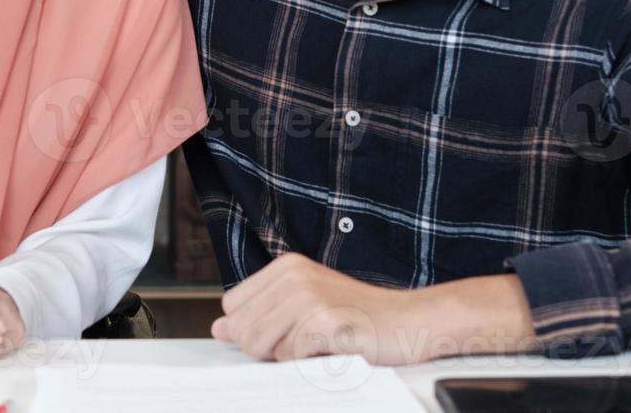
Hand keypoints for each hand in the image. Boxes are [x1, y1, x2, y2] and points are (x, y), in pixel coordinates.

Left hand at [211, 254, 537, 364]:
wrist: (410, 322)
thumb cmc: (360, 317)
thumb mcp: (308, 303)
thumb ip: (263, 312)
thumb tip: (220, 328)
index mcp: (286, 266)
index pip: (232, 305)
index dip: (252, 328)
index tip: (284, 331)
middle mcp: (293, 275)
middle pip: (242, 329)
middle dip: (267, 347)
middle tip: (307, 342)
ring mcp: (307, 297)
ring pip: (259, 344)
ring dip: (286, 356)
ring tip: (318, 344)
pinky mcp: (322, 322)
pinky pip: (288, 357)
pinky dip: (306, 363)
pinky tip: (330, 349)